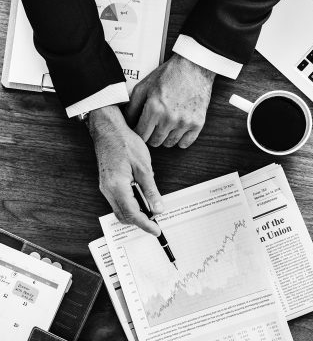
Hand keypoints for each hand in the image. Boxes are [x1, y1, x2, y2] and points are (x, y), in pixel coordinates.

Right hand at [88, 105, 163, 235]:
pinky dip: (130, 205)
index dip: (145, 225)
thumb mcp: (144, 167)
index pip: (132, 214)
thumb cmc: (125, 143)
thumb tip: (158, 208)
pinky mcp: (107, 184)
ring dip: (135, 214)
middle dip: (139, 222)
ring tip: (151, 211)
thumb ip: (151, 190)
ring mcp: (105, 187)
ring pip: (120, 210)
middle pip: (123, 216)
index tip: (156, 230)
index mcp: (117, 186)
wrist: (108, 130)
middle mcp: (108, 190)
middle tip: (155, 222)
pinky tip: (141, 199)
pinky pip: (117, 201)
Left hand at [125, 53, 215, 148]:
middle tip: (153, 126)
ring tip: (166, 125)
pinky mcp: (197, 123)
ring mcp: (185, 122)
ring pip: (169, 144)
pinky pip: (185, 143)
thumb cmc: (168, 75)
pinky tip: (177, 130)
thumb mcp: (145, 86)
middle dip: (151, 136)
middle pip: (154, 142)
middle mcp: (169, 118)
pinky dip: (180, 140)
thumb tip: (126, 122)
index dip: (138, 133)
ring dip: (165, 137)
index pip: (141, 135)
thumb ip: (132, 106)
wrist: (194, 67)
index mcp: (154, 108)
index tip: (140, 129)